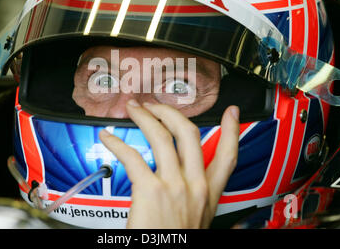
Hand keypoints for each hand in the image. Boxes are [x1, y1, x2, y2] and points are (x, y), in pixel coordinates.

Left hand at [99, 100, 238, 228]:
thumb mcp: (196, 218)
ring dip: (146, 117)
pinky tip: (108, 138)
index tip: (231, 112)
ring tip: (133, 109)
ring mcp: (174, 186)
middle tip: (156, 104)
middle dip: (171, 112)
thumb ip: (196, 197)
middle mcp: (194, 185)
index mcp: (208, 193)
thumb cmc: (175, 240)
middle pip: (190, 134)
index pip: (228, 156)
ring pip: (162, 136)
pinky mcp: (150, 190)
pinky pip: (133, 156)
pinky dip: (117, 143)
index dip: (231, 130)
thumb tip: (190, 183)